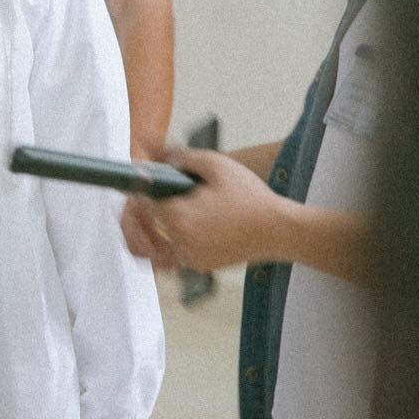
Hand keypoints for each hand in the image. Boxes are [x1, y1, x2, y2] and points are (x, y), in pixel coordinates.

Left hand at [120, 145, 293, 272]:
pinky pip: (173, 256)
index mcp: (179, 217)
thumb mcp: (216, 165)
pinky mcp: (200, 266)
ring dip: (152, 230)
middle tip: (143, 201)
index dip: (140, 192)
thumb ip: (181, 157)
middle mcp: (180, 242)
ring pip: (156, 244)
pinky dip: (169, 245)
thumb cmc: (251, 197)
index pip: (142, 205)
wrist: (278, 229)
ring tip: (158, 216)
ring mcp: (189, 258)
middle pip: (145, 227)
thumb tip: (156, 153)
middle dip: (140, 213)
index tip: (141, 184)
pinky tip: (174, 230)